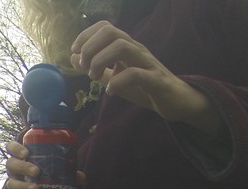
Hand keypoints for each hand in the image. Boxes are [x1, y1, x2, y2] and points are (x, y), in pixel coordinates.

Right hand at [4, 141, 86, 188]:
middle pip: (11, 165)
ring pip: (11, 184)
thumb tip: (81, 177)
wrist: (39, 187)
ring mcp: (14, 184)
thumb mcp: (54, 166)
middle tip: (37, 172)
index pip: (11, 148)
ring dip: (22, 186)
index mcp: (21, 157)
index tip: (26, 153)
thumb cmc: (47, 171)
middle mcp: (14, 170)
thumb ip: (67, 169)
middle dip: (23, 167)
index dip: (15, 149)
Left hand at [71, 21, 220, 134]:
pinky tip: (111, 91)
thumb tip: (74, 57)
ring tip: (95, 78)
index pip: (105, 27)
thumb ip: (95, 67)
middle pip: (111, 31)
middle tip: (85, 68)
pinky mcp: (156, 80)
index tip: (75, 54)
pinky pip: (136, 73)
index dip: (85, 36)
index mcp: (126, 47)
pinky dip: (118, 81)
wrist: (174, 101)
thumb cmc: (144, 87)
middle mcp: (136, 49)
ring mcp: (147, 63)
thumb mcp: (114, 77)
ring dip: (100, 61)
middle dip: (90, 48)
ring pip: (122, 46)